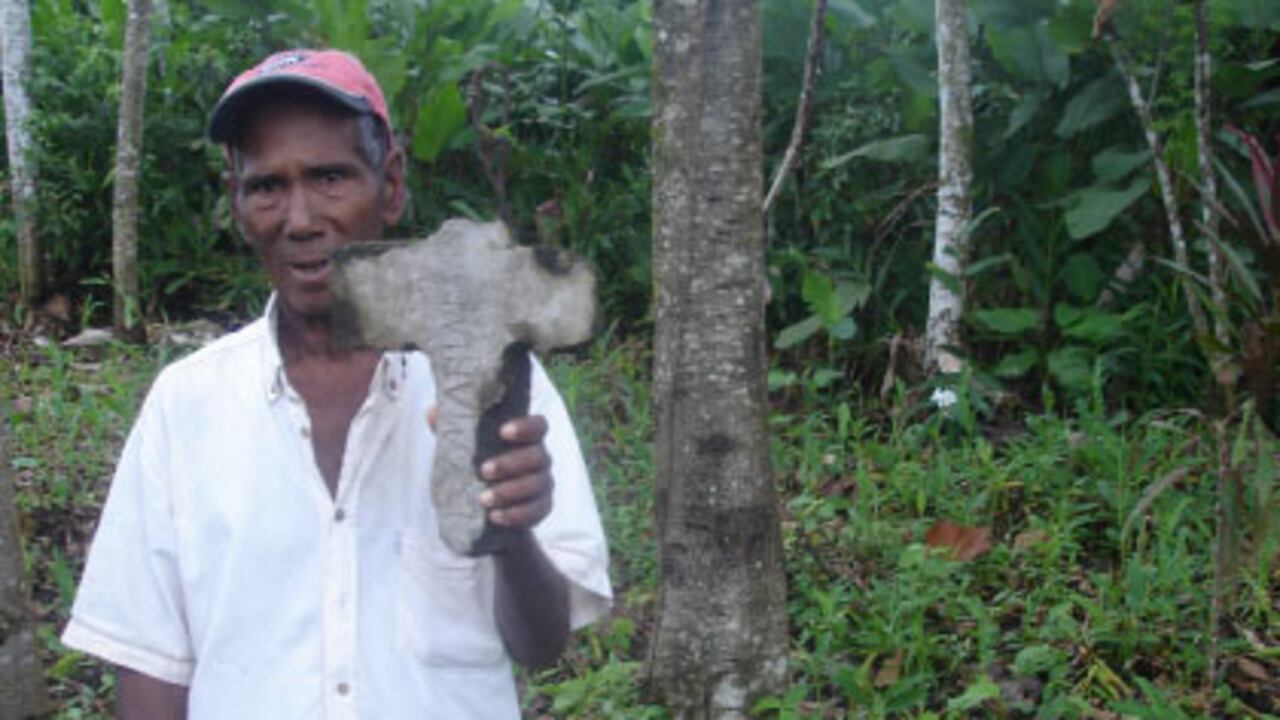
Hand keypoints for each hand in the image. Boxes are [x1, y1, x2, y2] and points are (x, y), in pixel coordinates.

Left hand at [427, 408, 553, 529]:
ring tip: (483, 499)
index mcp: (526, 437)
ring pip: (537, 485)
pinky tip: (495, 516)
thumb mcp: (463, 444)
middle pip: (537, 457)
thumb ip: (451, 427)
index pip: (538, 425)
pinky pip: (536, 511)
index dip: (525, 427)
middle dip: (511, 464)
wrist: (485, 503)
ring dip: (510, 492)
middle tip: (483, 471)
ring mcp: (543, 483)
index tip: (502, 432)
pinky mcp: (541, 507)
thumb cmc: (476, 463)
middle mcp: (540, 458)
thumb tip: (431, 413)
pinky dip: (516, 514)